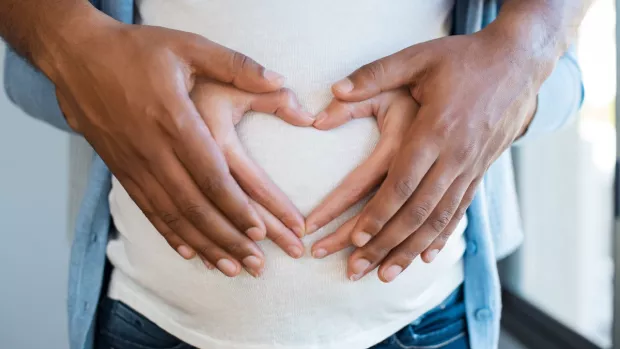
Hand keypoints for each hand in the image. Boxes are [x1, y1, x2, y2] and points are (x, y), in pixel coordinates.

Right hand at [50, 20, 305, 276]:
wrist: (76, 56)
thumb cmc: (137, 50)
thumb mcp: (189, 46)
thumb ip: (236, 65)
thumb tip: (281, 79)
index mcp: (175, 120)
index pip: (212, 175)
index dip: (236, 206)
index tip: (261, 231)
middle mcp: (153, 149)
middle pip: (195, 206)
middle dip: (229, 238)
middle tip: (257, 264)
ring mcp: (134, 163)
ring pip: (173, 216)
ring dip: (205, 245)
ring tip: (233, 268)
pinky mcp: (121, 170)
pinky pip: (148, 210)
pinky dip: (171, 235)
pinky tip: (191, 253)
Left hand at [320, 30, 538, 282]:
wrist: (519, 63)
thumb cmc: (464, 59)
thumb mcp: (419, 58)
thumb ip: (375, 74)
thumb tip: (334, 89)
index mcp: (435, 131)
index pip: (402, 183)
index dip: (378, 214)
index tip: (355, 237)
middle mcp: (454, 157)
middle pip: (417, 212)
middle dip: (385, 244)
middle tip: (356, 269)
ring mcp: (470, 168)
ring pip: (438, 220)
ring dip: (410, 250)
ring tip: (384, 275)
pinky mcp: (480, 171)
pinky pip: (459, 212)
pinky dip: (441, 237)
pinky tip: (426, 257)